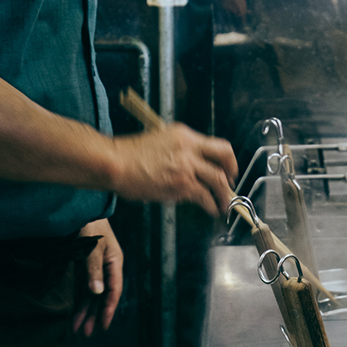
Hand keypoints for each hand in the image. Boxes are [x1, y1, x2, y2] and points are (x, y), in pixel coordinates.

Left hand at [74, 219, 121, 336]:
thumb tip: (98, 292)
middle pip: (101, 295)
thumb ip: (94, 269)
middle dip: (93, 314)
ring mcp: (93, 266)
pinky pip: (81, 287)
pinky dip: (78, 300)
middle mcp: (105, 266)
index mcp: (114, 261)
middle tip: (85, 333)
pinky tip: (74, 312)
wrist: (78, 207)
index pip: (114, 290)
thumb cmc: (89, 224)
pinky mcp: (82, 265)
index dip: (109, 308)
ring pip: (90, 293)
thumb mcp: (92, 247)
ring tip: (77, 328)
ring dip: (84, 310)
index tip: (103, 325)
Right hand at [112, 123, 237, 212]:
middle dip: (231, 176)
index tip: (229, 169)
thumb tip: (192, 163)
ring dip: (224, 195)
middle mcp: (190, 149)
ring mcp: (186, 168)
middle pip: (223, 161)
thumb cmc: (130, 154)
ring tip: (224, 205)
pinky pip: (204, 197)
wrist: (115, 163)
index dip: (229, 160)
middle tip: (230, 186)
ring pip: (218, 181)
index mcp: (185, 136)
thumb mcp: (160, 139)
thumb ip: (179, 149)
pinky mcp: (180, 186)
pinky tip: (211, 210)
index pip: (218, 145)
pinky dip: (211, 205)